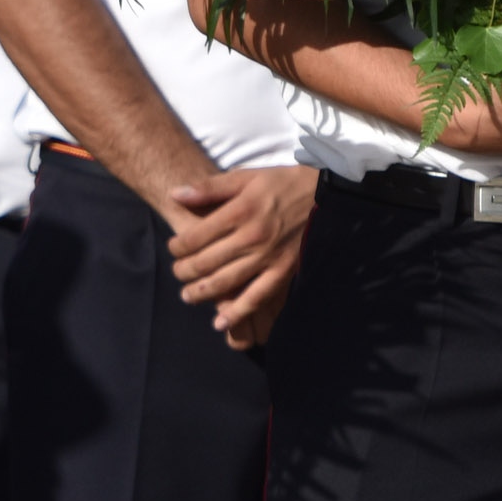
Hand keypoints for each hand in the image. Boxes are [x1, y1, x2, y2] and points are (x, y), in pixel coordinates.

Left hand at [161, 165, 314, 339]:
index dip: (177, 247)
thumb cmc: (283, 184)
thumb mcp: (246, 176)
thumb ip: (209, 187)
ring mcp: (268, 257)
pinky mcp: (284, 271)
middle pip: (205, 262)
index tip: (173, 248)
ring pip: (225, 282)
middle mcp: (252, 236)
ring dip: (200, 293)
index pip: (195, 237)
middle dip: (184, 271)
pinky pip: (257, 296)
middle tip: (177, 273)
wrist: (328, 196)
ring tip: (187, 296)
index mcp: (240, 211)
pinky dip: (237, 312)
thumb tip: (175, 194)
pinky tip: (220, 324)